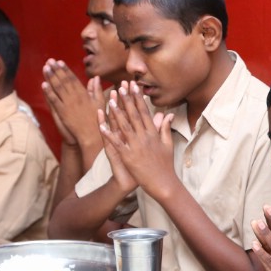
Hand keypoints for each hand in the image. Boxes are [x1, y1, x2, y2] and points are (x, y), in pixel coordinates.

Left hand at [42, 59, 104, 146]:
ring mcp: (68, 104)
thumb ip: (96, 89)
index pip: (73, 79)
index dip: (66, 70)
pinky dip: (48, 92)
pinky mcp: (62, 112)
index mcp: (84, 94)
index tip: (60, 62)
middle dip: (56, 70)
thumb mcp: (100, 102)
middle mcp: (75, 97)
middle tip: (50, 61)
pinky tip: (43, 84)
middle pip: (64, 81)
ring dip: (50, 77)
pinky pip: (54, 100)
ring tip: (45, 68)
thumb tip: (95, 78)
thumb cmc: (97, 119)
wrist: (91, 135)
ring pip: (58, 88)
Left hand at [99, 82, 178, 200]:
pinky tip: (102, 125)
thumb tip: (168, 114)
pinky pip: (117, 143)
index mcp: (154, 134)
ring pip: (125, 126)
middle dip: (127, 100)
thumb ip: (166, 128)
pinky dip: (109, 134)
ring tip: (110, 100)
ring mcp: (136, 147)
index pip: (145, 112)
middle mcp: (145, 138)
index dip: (139, 99)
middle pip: (134, 115)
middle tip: (121, 86)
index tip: (134, 87)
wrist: (163, 184)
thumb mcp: (168, 145)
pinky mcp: (129, 157)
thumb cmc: (166, 165)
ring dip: (117, 113)